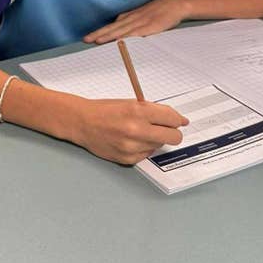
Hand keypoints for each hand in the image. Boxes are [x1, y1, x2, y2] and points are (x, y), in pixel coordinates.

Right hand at [62, 93, 188, 164]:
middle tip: (164, 129)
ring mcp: (132, 147)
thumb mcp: (131, 103)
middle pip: (173, 137)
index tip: (177, 121)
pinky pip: (147, 154)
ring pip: (159, 146)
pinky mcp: (128, 159)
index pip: (173, 119)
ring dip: (153, 139)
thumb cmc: (105, 110)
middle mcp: (136, 130)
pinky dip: (143, 148)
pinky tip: (130, 141)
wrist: (82, 123)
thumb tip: (180, 121)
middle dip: (172, 133)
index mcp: (137, 111)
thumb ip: (155, 110)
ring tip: (137, 132)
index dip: (177, 120)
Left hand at [83, 0, 188, 44]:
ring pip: (122, 31)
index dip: (100, 31)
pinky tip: (120, 42)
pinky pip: (137, 33)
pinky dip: (127, 37)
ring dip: (109, 36)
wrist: (175, 3)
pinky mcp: (151, 27)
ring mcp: (141, 22)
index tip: (88, 37)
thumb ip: (131, 20)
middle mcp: (132, 19)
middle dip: (98, 34)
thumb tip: (120, 26)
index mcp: (130, 16)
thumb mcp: (142, 14)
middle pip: (113, 28)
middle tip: (85, 40)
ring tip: (97, 41)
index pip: (112, 25)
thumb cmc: (159, 10)